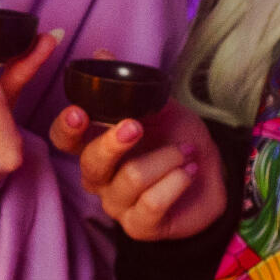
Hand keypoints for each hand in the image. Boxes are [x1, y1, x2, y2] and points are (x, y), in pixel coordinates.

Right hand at [51, 94, 228, 241]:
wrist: (214, 176)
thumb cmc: (178, 140)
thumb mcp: (159, 107)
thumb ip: (129, 87)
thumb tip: (101, 53)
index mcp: (95, 146)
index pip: (65, 140)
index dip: (67, 128)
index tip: (80, 113)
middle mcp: (99, 178)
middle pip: (91, 163)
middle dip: (115, 142)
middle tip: (138, 125)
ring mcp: (117, 205)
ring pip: (129, 180)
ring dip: (165, 159)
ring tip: (186, 153)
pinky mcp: (140, 226)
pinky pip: (152, 203)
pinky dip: (176, 180)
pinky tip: (189, 171)